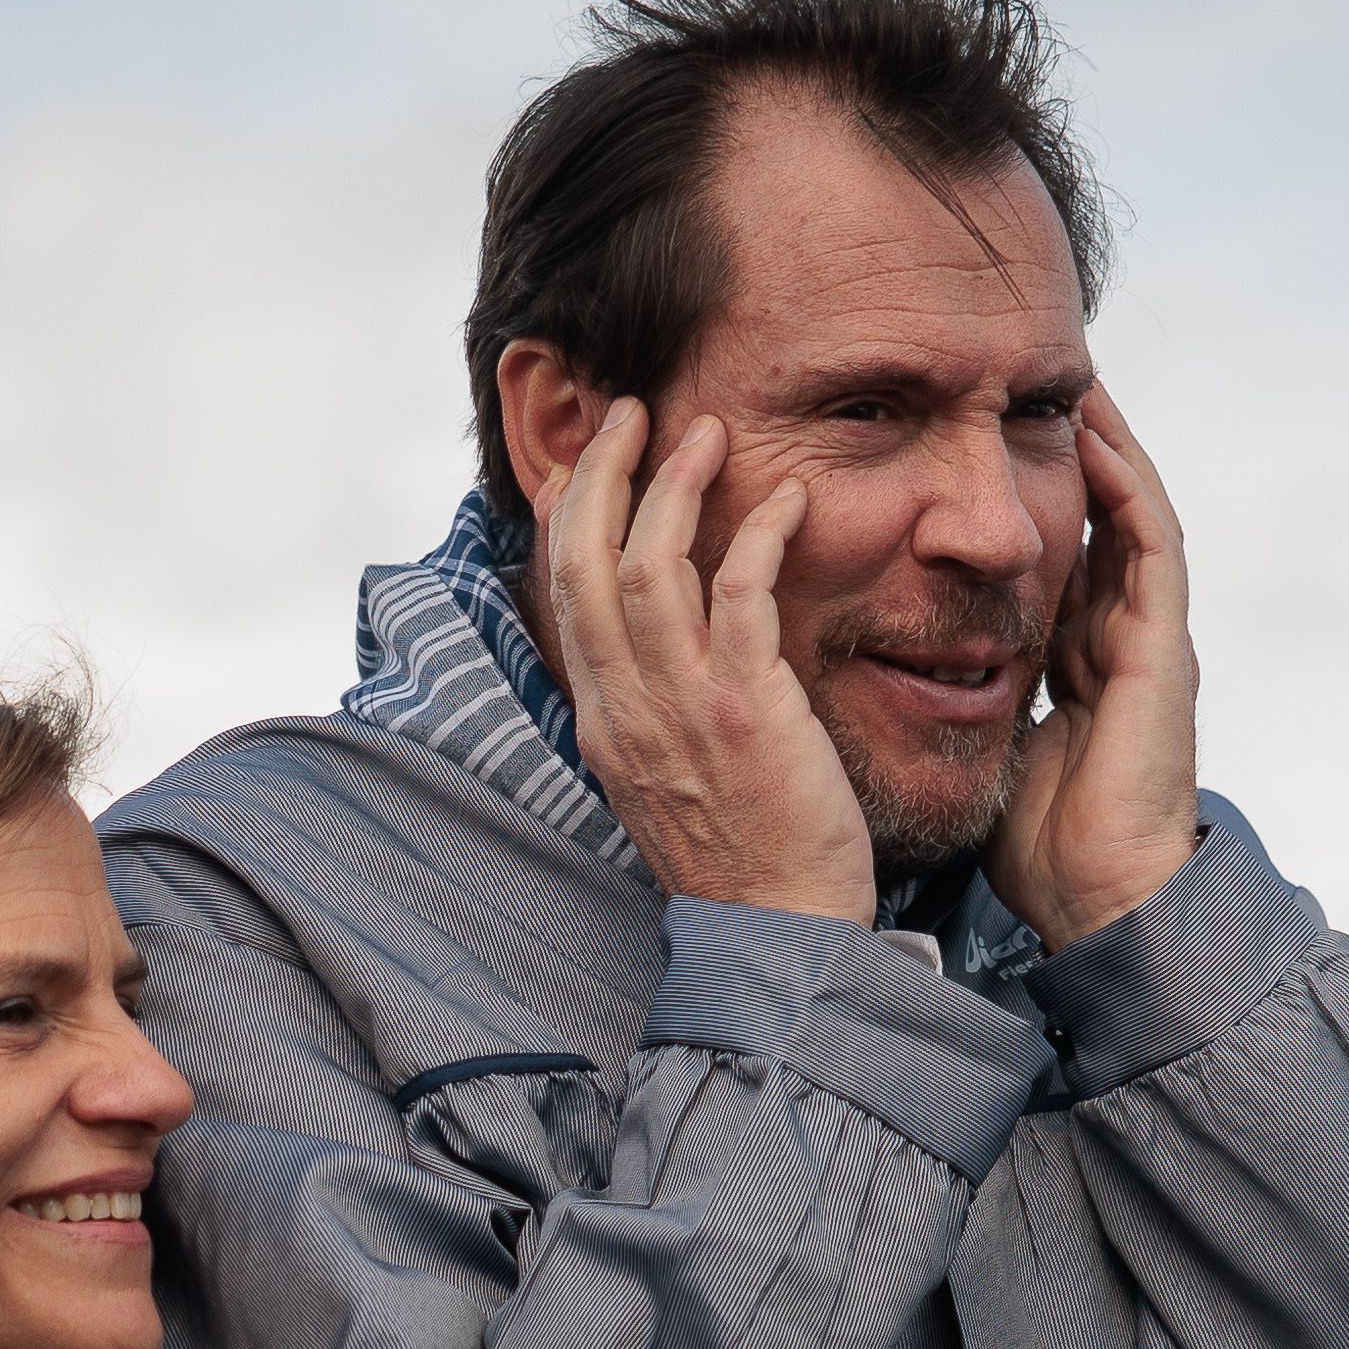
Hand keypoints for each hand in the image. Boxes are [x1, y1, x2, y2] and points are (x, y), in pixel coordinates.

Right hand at [535, 399, 874, 924]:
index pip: (564, 598)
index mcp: (604, 722)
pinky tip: (784, 500)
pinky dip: (759, 535)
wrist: (777, 933)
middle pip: (586, 562)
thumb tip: (653, 652)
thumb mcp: (665, 781)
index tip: (578, 466)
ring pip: (650, 566)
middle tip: (630, 415)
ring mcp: (682, 708)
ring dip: (674, 485)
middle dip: (602, 475)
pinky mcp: (748, 711)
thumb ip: (651, 712)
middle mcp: (627, 707)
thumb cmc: (742, 861)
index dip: (567, 518)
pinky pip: (741, 595)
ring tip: (705, 433)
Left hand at [986, 384, 1199, 949]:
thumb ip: (964, 705)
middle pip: (1100, 525)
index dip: (1032, 507)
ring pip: (1133, 516)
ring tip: (1075, 382)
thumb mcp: (988, 752)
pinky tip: (1096, 433)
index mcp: (1083, 668)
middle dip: (1073, 455)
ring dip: (1107, 447)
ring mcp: (1151, 642)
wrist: (1101, 900)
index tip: (988, 449)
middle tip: (1032, 388)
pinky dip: (1125, 484)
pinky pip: (1151, 544)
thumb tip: (896, 675)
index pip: (1060, 565)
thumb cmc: (1044, 849)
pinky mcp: (1165, 647)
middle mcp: (1123, 644)